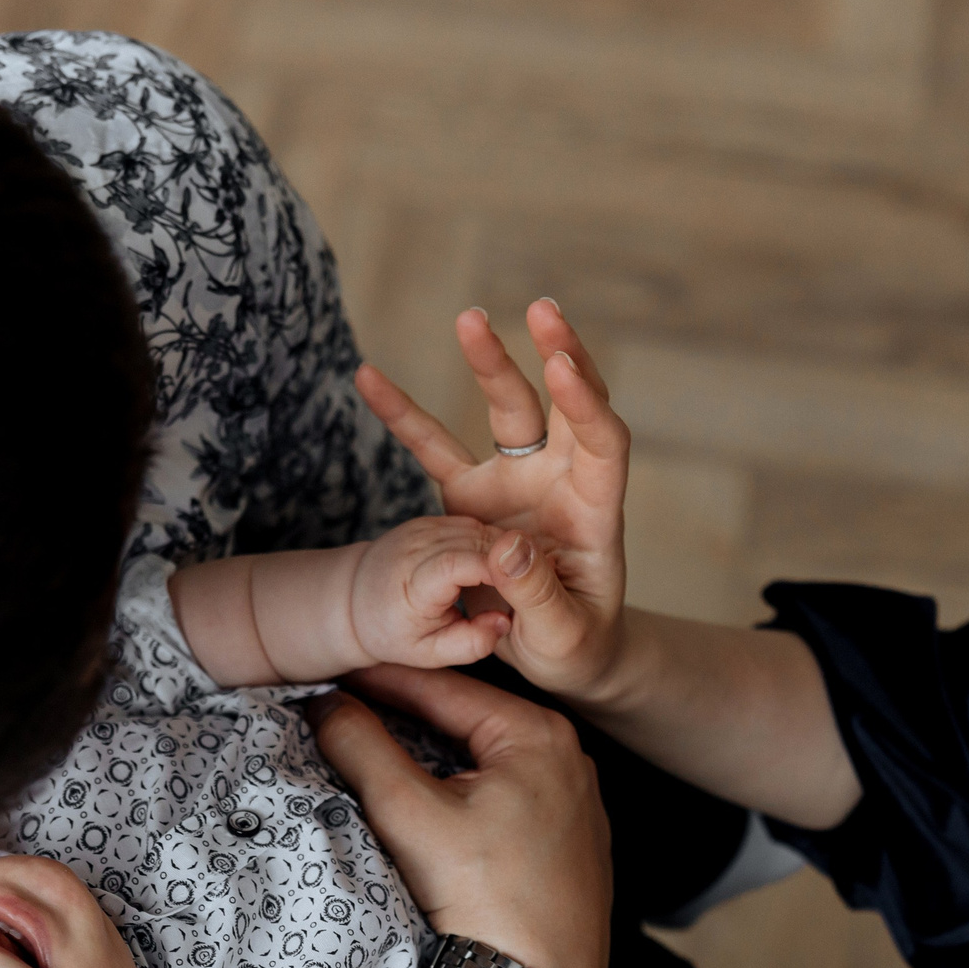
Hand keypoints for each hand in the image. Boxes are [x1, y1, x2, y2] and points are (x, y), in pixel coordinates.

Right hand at [307, 664, 609, 967]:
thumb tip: (326, 704)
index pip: (443, 688)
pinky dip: (455, 794)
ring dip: (426, 757)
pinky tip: (418, 805)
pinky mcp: (565, 848)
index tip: (331, 671)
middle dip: (401, 717)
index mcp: (540, 737)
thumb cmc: (486, 907)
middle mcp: (568, 762)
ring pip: (480, 762)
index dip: (379, 677)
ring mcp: (572, 807)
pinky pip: (500, 799)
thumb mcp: (410, 815)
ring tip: (368, 751)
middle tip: (342, 709)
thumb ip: (362, 747)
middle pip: (463, 723)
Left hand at [345, 515, 530, 669]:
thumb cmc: (392, 632)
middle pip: (477, 541)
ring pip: (479, 529)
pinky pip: (473, 525)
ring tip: (521, 579)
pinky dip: (493, 543)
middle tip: (536, 587)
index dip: (497, 569)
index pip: (459, 563)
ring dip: (506, 551)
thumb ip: (469, 644)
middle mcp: (415, 546)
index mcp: (413, 582)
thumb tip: (505, 622)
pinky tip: (501, 567)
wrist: (354, 600)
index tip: (526, 586)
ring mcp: (422, 528)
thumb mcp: (428, 653)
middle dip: (511, 561)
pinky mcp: (430, 520)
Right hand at [355, 300, 631, 702]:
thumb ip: (537, 596)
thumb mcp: (561, 639)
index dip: (586, 404)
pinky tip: (367, 376)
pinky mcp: (473, 497)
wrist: (560, 657)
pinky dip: (403, 415)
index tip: (563, 366)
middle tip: (541, 310)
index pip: (601, 444)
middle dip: (557, 353)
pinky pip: (434, 449)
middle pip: (563, 406)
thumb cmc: (575, 649)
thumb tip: (505, 548)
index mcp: (594, 513)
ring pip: (508, 411)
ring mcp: (516, 483)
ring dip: (491, 362)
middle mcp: (559, 483)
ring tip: (469, 317)